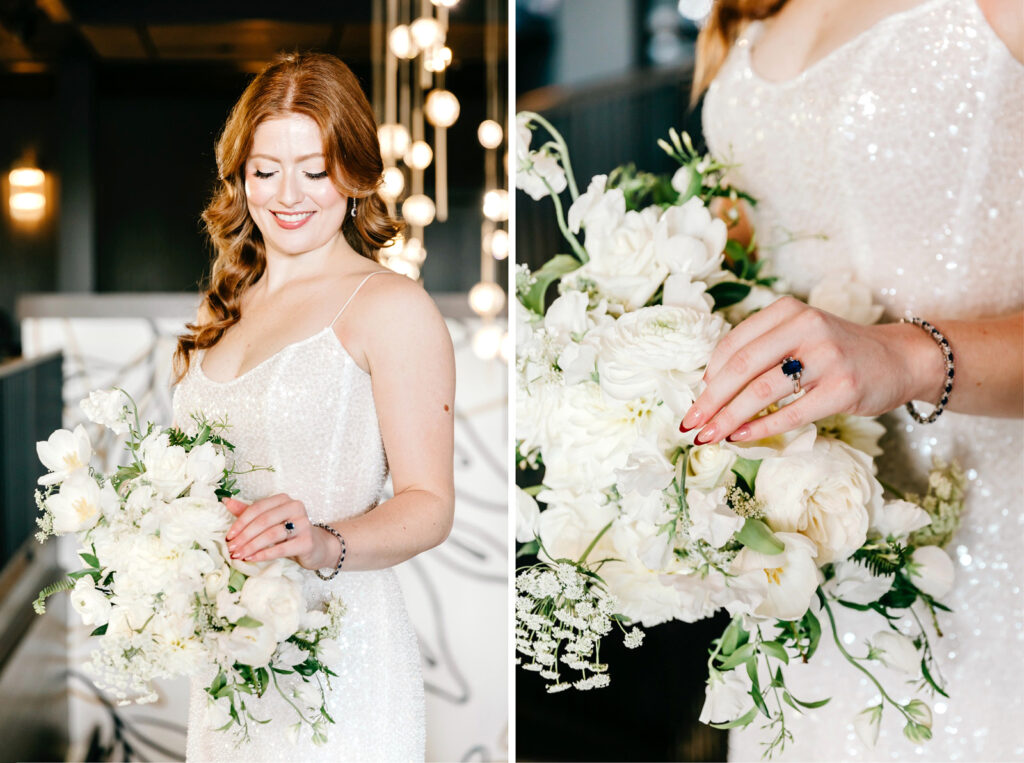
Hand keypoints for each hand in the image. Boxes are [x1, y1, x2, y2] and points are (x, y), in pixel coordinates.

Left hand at [223, 494, 336, 569]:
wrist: (315, 546)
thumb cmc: (288, 533)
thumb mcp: (268, 520)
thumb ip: (248, 511)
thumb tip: (225, 501)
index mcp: (284, 499)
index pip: (258, 508)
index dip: (240, 522)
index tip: (228, 536)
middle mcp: (295, 507)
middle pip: (264, 521)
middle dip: (244, 536)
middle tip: (232, 548)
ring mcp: (303, 523)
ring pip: (272, 534)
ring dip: (252, 546)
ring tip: (239, 555)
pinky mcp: (307, 541)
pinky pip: (281, 548)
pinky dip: (264, 554)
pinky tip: (252, 559)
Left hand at [679, 297, 945, 443]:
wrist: (899, 360)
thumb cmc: (837, 352)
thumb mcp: (799, 336)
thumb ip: (761, 351)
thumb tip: (710, 388)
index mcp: (788, 311)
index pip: (734, 344)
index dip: (708, 375)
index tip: (696, 398)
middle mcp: (806, 327)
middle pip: (741, 367)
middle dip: (710, 400)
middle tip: (690, 424)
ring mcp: (827, 357)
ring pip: (761, 391)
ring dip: (728, 418)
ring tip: (708, 436)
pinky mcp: (842, 389)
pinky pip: (790, 413)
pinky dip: (759, 428)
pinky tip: (739, 438)